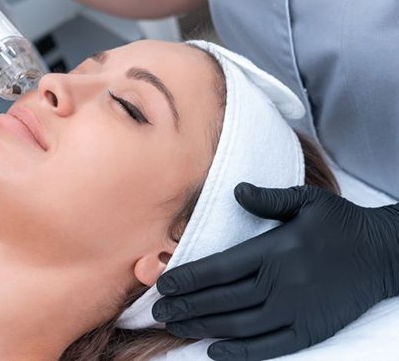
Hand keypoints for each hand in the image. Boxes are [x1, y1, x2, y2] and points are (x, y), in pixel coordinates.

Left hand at [153, 183, 398, 360]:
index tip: (164, 285)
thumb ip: (268, 198)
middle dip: (185, 305)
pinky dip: (240, 352)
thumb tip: (236, 191)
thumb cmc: (340, 223)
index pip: (219, 268)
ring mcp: (294, 311)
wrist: (382, 254)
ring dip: (202, 327)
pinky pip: (268, 346)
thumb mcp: (307, 200)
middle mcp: (280, 284)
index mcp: (275, 250)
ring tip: (176, 328)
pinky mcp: (309, 331)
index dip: (187, 277)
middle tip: (158, 311)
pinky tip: (216, 351)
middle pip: (221, 300)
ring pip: (238, 325)